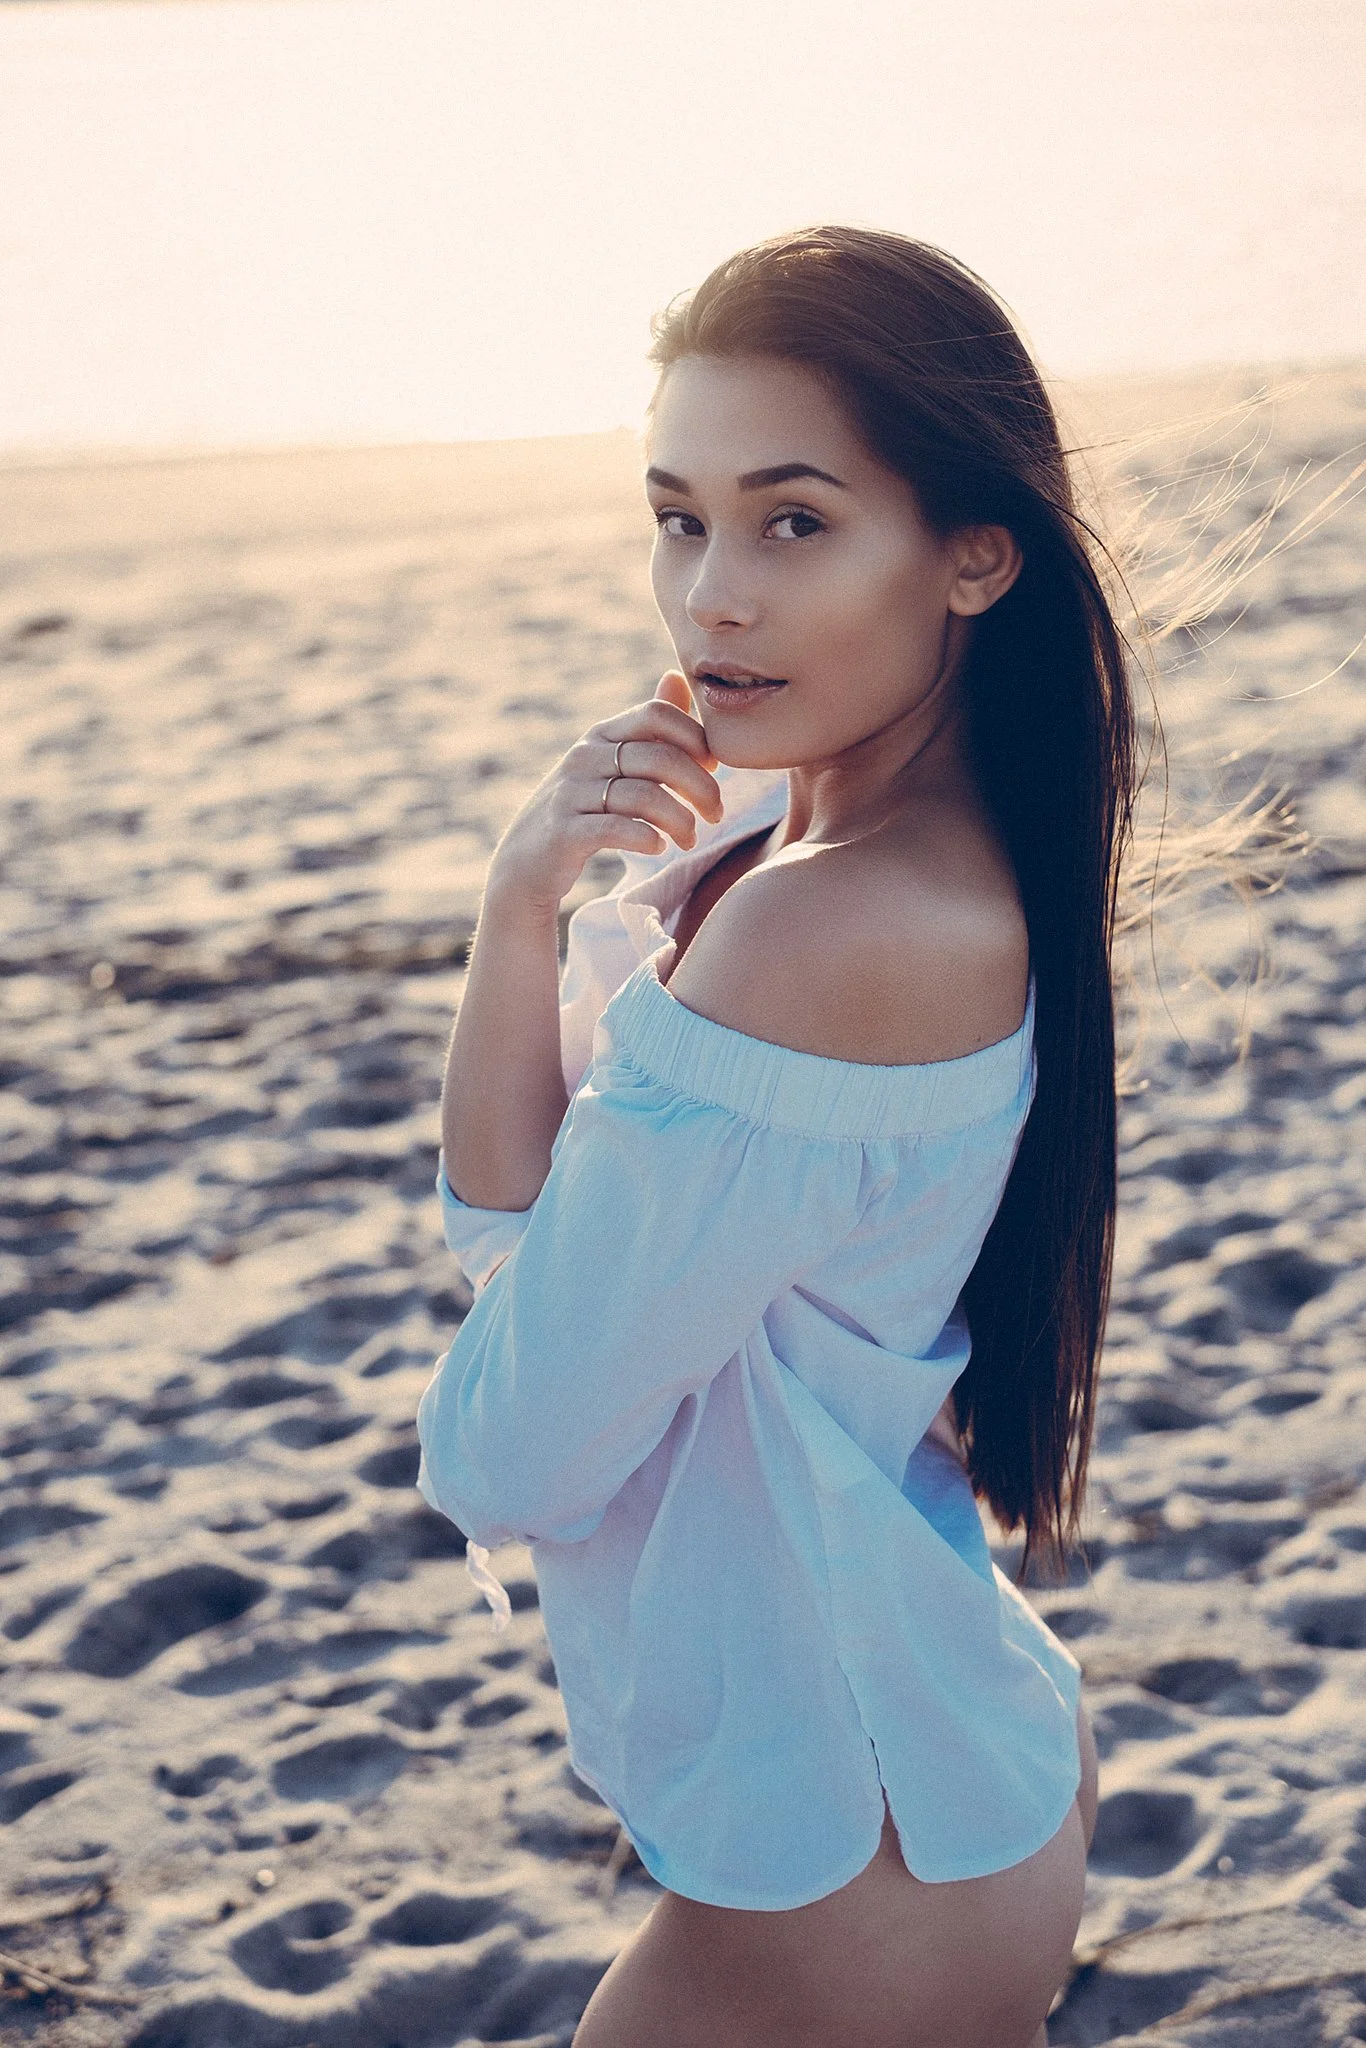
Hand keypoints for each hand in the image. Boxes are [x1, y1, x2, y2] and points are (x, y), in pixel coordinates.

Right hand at [484, 671, 722, 918]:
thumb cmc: (582, 810)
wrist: (527, 862)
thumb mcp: (611, 763)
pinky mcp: (564, 831)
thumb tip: (676, 677)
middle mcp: (584, 757)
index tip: (714, 767)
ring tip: (690, 840)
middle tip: (716, 814)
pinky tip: (659, 847)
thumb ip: (649, 727)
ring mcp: (570, 793)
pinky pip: (616, 828)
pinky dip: (647, 838)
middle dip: (701, 787)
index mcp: (601, 736)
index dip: (695, 738)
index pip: (657, 715)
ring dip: (680, 821)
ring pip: (644, 797)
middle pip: (660, 758)